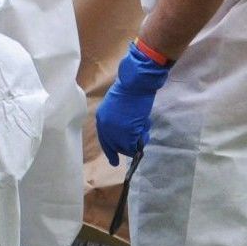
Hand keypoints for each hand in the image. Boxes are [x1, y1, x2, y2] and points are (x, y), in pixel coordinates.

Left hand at [94, 40, 171, 164]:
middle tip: (138, 143)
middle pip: (115, 146)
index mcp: (101, 118)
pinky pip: (134, 144)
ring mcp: (115, 131)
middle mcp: (105, 127)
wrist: (136, 84)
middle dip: (127, 147)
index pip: (104, 140)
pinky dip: (142, 137)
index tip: (114, 161)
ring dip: (137, 140)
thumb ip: (118, 120)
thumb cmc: (130, 91)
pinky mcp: (126, 133)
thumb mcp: (117, 106)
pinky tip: (144, 124)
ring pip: (125, 147)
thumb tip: (126, 133)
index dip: (110, 151)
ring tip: (143, 125)